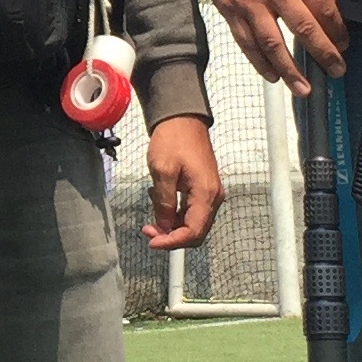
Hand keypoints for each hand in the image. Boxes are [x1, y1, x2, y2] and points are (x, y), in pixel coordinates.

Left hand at [143, 117, 221, 251]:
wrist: (182, 118)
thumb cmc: (174, 138)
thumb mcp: (162, 170)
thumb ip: (164, 202)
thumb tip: (163, 226)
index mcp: (206, 193)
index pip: (193, 232)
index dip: (172, 242)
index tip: (153, 242)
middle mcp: (213, 196)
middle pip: (195, 231)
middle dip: (171, 235)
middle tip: (148, 230)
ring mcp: (209, 192)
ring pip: (192, 222)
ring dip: (171, 224)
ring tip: (152, 209)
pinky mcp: (203, 188)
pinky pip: (190, 210)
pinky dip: (173, 212)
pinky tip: (159, 200)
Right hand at [199, 0, 346, 92]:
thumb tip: (326, 12)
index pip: (323, 8)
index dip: (336, 30)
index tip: (344, 45)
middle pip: (304, 29)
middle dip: (323, 54)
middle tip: (336, 71)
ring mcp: (249, 2)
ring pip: (272, 43)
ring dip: (290, 70)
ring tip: (303, 88)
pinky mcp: (230, 9)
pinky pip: (247, 42)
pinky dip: (260, 62)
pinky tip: (272, 75)